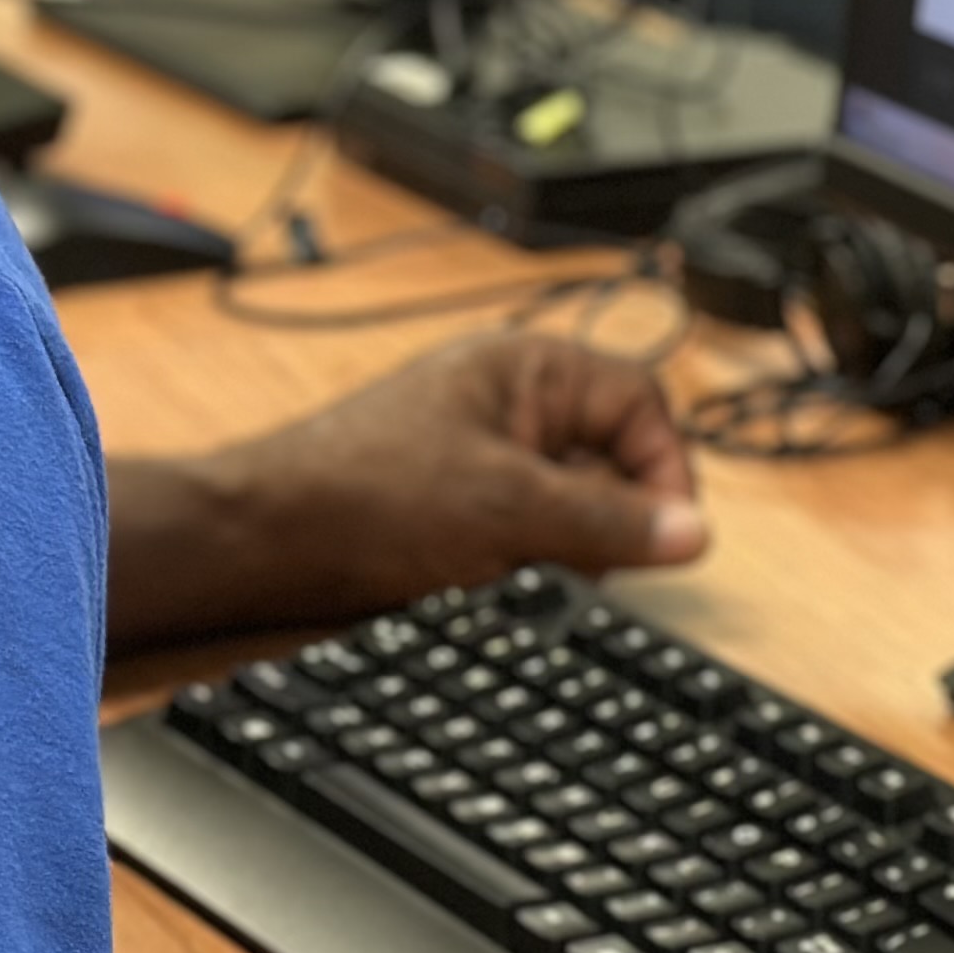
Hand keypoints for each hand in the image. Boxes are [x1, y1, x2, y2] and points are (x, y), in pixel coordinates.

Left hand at [107, 332, 706, 644]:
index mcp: (527, 368)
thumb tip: (692, 533)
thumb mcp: (509, 510)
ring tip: (517, 571)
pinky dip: (520, 564)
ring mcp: (481, 452)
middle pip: (610, 457)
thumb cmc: (365, 495)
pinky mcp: (455, 503)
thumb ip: (608, 521)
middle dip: (606, 519)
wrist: (261, 540)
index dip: (665, 469)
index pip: (641, 404)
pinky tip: (485, 584)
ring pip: (568, 504)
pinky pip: (523, 533)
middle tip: (585, 563)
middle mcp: (508, 401)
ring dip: (561, 547)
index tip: (669, 536)